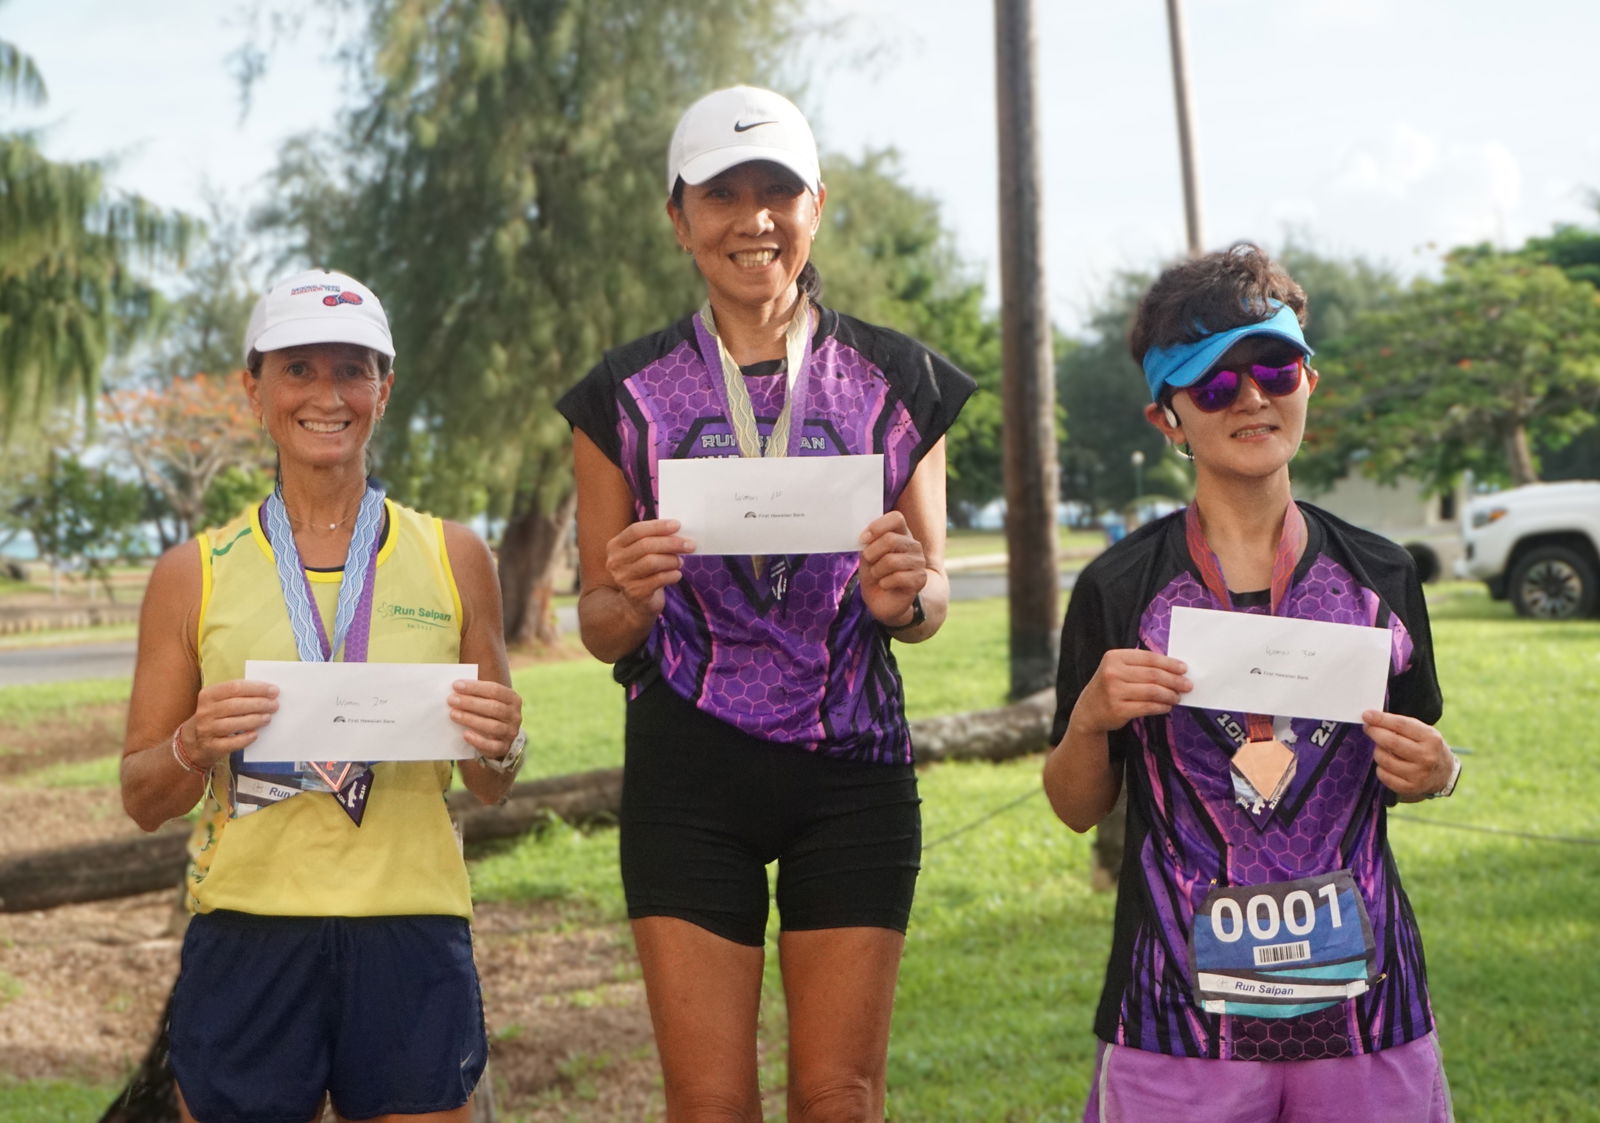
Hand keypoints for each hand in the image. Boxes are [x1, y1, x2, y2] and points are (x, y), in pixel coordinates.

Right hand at [186, 679, 279, 767]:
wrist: (195, 741)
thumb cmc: (216, 716)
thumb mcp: (220, 701)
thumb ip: (239, 695)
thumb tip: (268, 692)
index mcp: (208, 694)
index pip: (234, 687)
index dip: (256, 688)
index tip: (274, 690)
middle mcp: (205, 711)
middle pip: (235, 705)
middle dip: (259, 704)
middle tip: (274, 705)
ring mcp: (206, 730)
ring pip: (233, 724)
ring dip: (254, 720)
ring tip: (268, 718)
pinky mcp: (211, 746)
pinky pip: (230, 743)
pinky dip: (245, 739)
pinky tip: (255, 734)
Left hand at [450, 679, 523, 759]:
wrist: (497, 737)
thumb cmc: (487, 712)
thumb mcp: (487, 699)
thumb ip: (477, 692)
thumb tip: (456, 685)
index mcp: (513, 699)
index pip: (495, 690)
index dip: (475, 687)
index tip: (456, 685)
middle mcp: (515, 716)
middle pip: (494, 707)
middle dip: (470, 702)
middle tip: (451, 699)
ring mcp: (510, 732)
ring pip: (493, 726)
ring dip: (471, 719)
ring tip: (453, 714)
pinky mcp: (503, 748)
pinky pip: (492, 746)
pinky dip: (478, 740)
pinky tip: (465, 734)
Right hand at [604, 518, 695, 620]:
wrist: (636, 604)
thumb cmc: (644, 572)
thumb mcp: (642, 554)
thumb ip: (653, 540)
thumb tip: (678, 529)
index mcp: (615, 546)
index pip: (636, 530)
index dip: (658, 526)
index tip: (677, 525)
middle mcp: (615, 561)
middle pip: (645, 545)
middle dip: (671, 543)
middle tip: (690, 545)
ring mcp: (623, 578)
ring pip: (652, 562)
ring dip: (671, 560)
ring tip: (680, 562)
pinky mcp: (635, 593)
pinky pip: (658, 579)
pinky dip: (672, 575)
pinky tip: (677, 575)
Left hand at [858, 511, 926, 625]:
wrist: (882, 601)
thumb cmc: (875, 574)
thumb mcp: (867, 555)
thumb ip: (868, 542)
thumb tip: (865, 536)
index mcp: (901, 534)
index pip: (896, 518)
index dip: (877, 526)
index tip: (863, 539)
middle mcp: (913, 545)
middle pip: (890, 539)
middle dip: (872, 553)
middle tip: (870, 563)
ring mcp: (919, 562)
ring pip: (891, 560)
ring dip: (877, 571)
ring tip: (878, 576)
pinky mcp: (920, 579)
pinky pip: (898, 577)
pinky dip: (885, 583)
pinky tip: (886, 585)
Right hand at [1069, 650, 1190, 736]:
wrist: (1088, 711)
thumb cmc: (1110, 687)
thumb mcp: (1118, 669)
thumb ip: (1140, 666)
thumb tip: (1174, 669)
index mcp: (1114, 657)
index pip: (1148, 658)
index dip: (1169, 663)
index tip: (1184, 669)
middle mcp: (1112, 672)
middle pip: (1152, 675)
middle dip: (1174, 680)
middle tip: (1187, 685)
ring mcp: (1114, 691)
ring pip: (1152, 691)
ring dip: (1169, 694)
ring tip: (1177, 697)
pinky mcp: (1118, 709)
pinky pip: (1147, 707)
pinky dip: (1161, 707)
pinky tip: (1167, 706)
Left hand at [1363, 710, 1452, 797]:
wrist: (1443, 774)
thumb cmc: (1427, 748)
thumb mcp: (1423, 732)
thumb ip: (1401, 725)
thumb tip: (1372, 718)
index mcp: (1431, 739)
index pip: (1401, 725)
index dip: (1381, 719)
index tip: (1367, 715)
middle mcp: (1426, 757)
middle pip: (1391, 742)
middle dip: (1374, 732)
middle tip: (1368, 728)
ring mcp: (1418, 774)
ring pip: (1384, 759)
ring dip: (1378, 751)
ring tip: (1382, 749)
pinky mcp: (1409, 788)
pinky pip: (1383, 775)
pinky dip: (1380, 767)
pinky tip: (1387, 764)